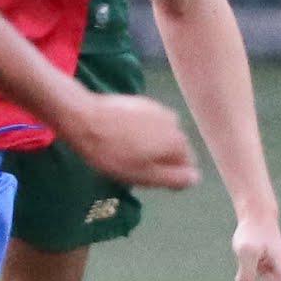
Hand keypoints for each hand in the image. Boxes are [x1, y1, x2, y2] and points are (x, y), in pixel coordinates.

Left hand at [63, 92, 200, 194]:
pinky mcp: (141, 102)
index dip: (166, 177)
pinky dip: (138, 132)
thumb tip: (196, 178)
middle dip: (157, 160)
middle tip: (131, 166)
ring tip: (122, 152)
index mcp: (178, 142)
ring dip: (147, 146)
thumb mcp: (143, 175)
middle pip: (172, 150)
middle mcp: (175, 122)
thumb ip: (173, 178)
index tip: (144, 178)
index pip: (185, 167)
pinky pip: (147, 124)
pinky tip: (119, 136)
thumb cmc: (112, 153)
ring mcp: (158, 109)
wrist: (84, 118)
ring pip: (159, 137)